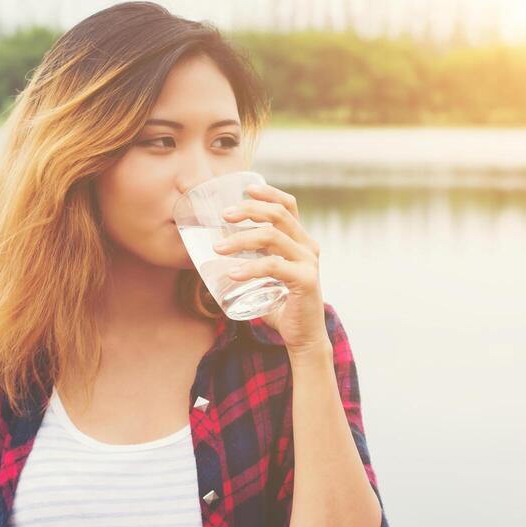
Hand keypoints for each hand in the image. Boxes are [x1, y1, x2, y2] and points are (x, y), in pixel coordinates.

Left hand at [212, 181, 328, 353]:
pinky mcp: (306, 280)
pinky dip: (250, 267)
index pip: (289, 205)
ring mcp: (309, 262)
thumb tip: (216, 251)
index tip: (246, 188)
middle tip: (223, 216)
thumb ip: (253, 261)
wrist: (304, 337)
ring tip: (218, 248)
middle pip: (278, 214)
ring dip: (241, 239)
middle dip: (248, 210)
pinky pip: (274, 266)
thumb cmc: (282, 306)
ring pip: (272, 237)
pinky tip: (233, 273)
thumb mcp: (268, 276)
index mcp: (301, 241)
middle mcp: (308, 246)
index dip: (268, 193)